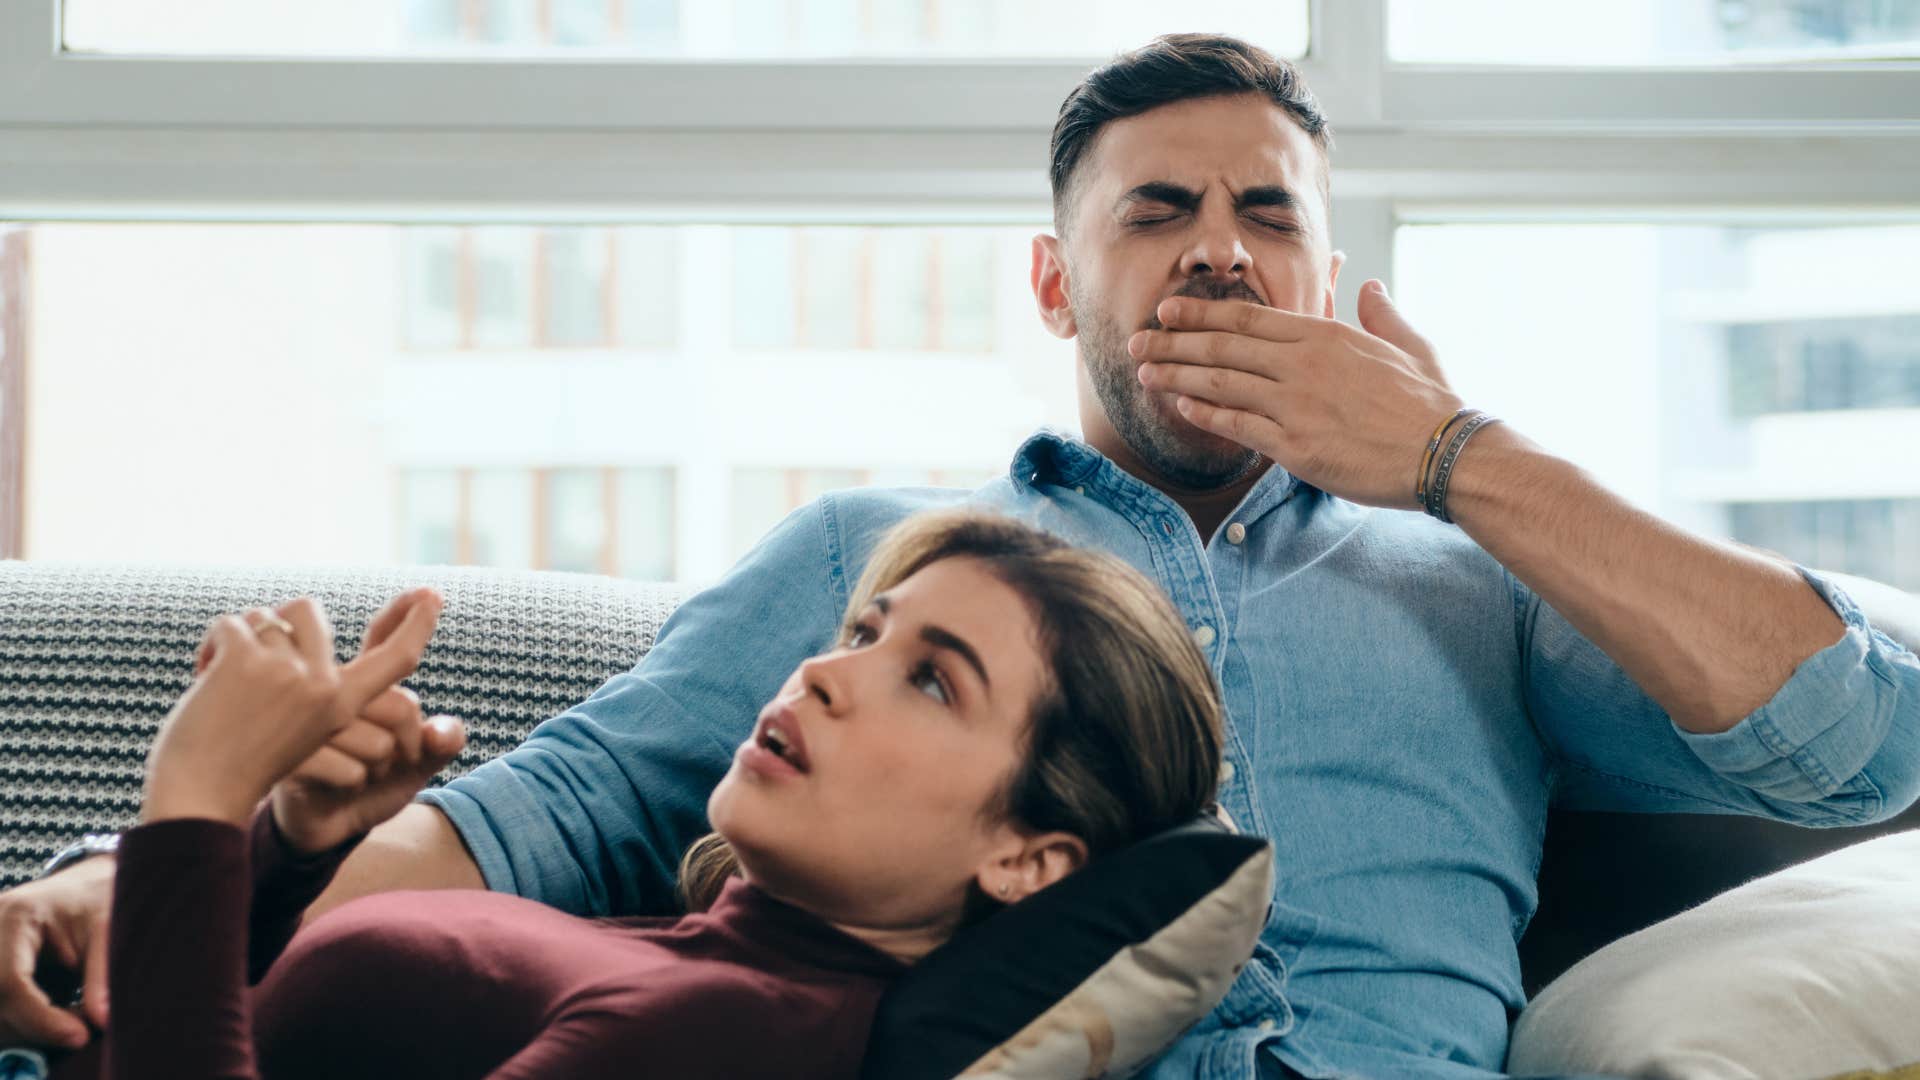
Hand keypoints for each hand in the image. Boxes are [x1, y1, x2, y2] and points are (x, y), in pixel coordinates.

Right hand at [0, 854, 112, 1048]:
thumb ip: (102, 974)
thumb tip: (102, 1022)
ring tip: (75, 1019)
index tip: (79, 1037)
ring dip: (31, 1030)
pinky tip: (59, 1017)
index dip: (40, 1018)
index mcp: (15, 917)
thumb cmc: (97, 899)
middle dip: (37, 1027)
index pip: (10, 981)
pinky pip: (0, 1012)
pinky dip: (26, 1025)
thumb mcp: (108, 928)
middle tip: (83, 1030)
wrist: (85, 885)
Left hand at [143, 592, 437, 827]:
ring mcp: (285, 670)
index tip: (431, 596)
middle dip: (276, 622)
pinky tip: (203, 678)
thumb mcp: (298, 733)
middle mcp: (323, 683)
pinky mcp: (245, 660)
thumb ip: (309, 690)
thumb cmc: (242, 769)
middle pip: (309, 609)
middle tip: (250, 662)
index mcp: (343, 704)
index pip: (395, 658)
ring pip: (264, 615)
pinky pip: (228, 623)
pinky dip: (208, 647)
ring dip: (238, 639)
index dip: (416, 625)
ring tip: (222, 680)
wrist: (200, 797)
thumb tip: (287, 626)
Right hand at [271, 590, 465, 855]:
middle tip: (400, 758)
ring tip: (363, 773)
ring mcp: (311, 724)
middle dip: (411, 742)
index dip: (405, 617)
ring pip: (378, 742)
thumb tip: (445, 733)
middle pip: (401, 704)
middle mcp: (334, 695)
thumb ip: (441, 741)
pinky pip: (350, 770)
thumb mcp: (416, 762)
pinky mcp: (293, 756)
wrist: (320, 825)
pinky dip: (356, 786)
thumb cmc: (370, 782)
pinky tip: (340, 787)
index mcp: (360, 684)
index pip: (383, 641)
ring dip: (383, 768)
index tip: (429, 593)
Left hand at [1129, 279, 1463, 508]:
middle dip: (1173, 342)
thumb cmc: (1431, 403)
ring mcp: (1297, 406)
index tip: (1168, 311)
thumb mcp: (1411, 345)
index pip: (1248, 319)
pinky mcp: (1296, 447)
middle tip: (1135, 340)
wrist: (1445, 452)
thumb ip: (1381, 314)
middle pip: (1223, 348)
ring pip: (1221, 384)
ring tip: (1143, 373)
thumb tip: (1370, 286)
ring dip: (1177, 376)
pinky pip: (1238, 427)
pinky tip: (1180, 407)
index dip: (1201, 314)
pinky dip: (1205, 415)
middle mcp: (1304, 365)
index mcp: (1326, 337)